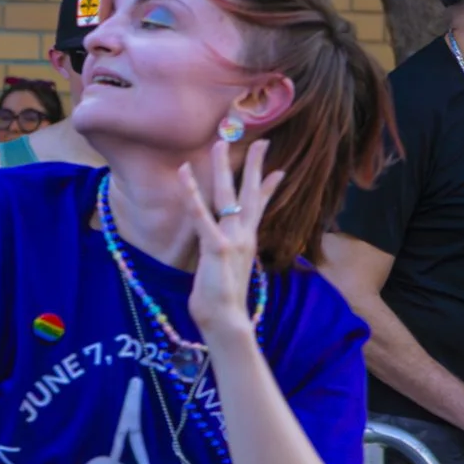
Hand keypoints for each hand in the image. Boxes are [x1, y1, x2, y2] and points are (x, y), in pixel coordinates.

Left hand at [183, 136, 284, 346]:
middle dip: (253, 165)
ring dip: (222, 167)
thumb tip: (234, 249)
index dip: (268, 187)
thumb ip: (233, 255)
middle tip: (259, 142)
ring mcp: (231, 239)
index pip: (259, 207)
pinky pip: (202, 214)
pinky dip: (192, 193)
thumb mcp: (231, 272)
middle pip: (250, 193)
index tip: (279, 169)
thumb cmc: (223, 302)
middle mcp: (243, 236)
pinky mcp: (216, 246)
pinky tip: (184, 173)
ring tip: (218, 143)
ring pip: (228, 195)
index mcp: (246, 241)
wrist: (227, 321)